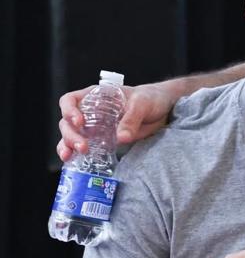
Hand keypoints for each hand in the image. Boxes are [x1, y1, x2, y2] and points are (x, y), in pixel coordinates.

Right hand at [57, 83, 177, 161]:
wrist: (163, 108)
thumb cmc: (150, 98)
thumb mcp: (142, 103)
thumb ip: (131, 119)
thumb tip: (121, 138)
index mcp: (95, 96)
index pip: (70, 101)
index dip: (69, 111)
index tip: (79, 122)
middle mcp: (89, 112)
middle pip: (67, 122)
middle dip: (71, 135)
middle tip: (82, 146)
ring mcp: (93, 127)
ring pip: (71, 136)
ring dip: (69, 146)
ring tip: (74, 155)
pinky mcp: (101, 140)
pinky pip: (83, 147)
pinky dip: (75, 155)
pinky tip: (73, 161)